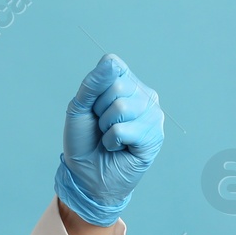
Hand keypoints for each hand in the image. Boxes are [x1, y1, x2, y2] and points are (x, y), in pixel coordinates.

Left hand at [53, 54, 163, 226]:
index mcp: (128, 83)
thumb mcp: (80, 106)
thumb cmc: (84, 140)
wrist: (86, 174)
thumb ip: (94, 82)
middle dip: (99, 110)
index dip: (95, 88)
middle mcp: (144, 95)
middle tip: (102, 126)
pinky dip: (112, 141)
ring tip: (110, 137)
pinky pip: (124, 129)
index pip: (113, 66)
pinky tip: (118, 148)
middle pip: (117, 86)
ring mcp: (152, 115)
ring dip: (106, 127)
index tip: (93, 106)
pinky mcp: (155, 136)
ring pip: (122, 108)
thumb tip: (111, 60)